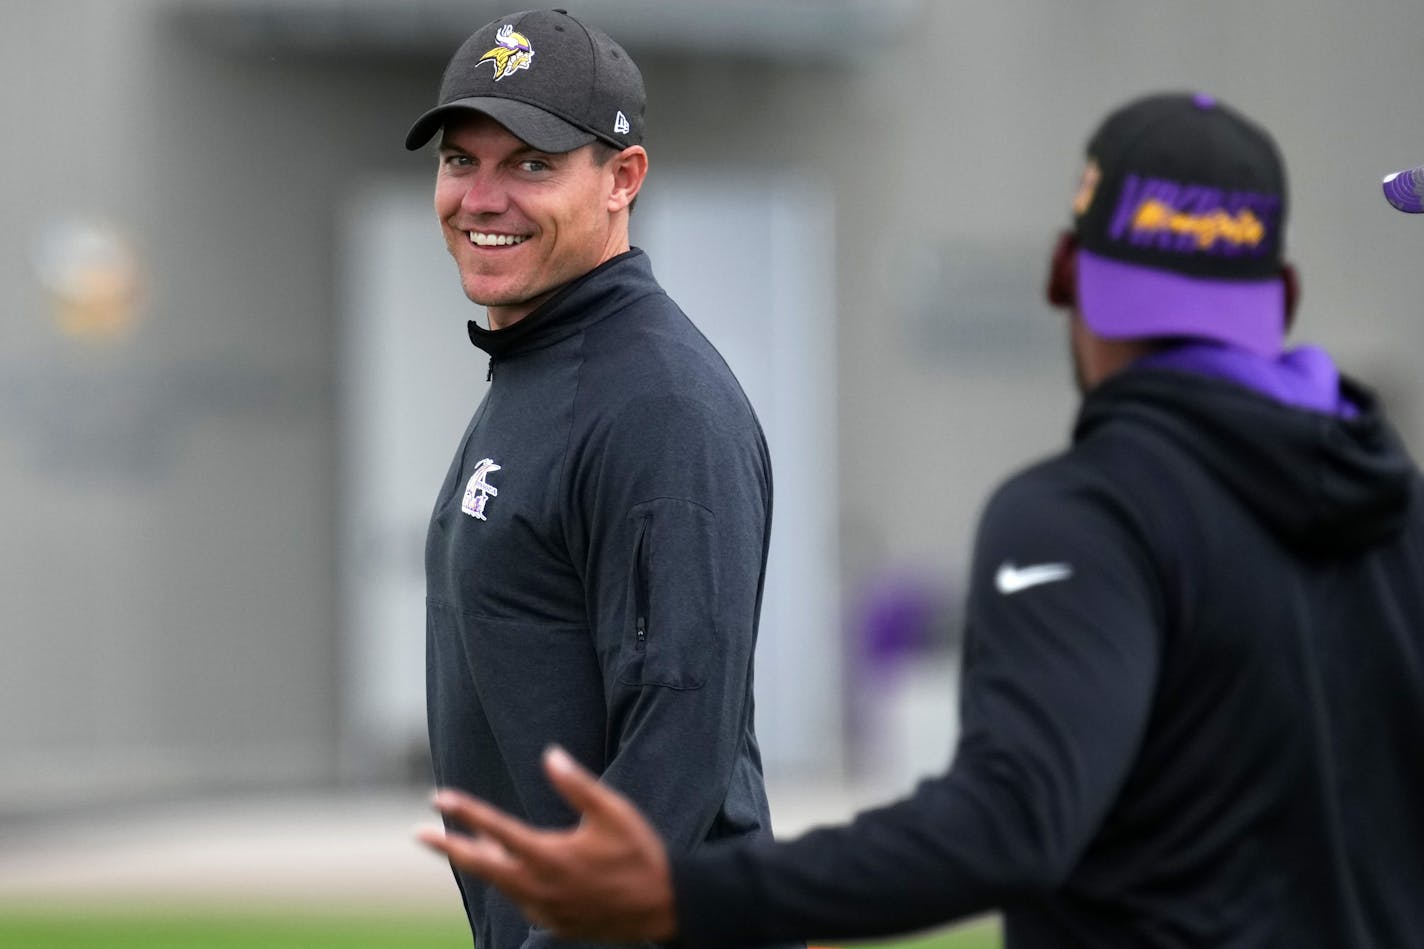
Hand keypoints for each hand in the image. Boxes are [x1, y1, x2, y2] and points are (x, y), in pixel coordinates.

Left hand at [417, 745, 677, 940]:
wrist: (663, 907)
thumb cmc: (639, 853)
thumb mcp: (613, 811)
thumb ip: (577, 784)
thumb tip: (549, 754)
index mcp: (551, 856)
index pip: (496, 829)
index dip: (466, 811)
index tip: (438, 796)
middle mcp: (540, 887)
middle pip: (481, 865)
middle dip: (448, 847)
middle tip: (417, 834)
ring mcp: (544, 910)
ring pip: (498, 884)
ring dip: (478, 862)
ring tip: (460, 844)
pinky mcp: (553, 924)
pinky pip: (519, 901)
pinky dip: (506, 882)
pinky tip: (508, 870)